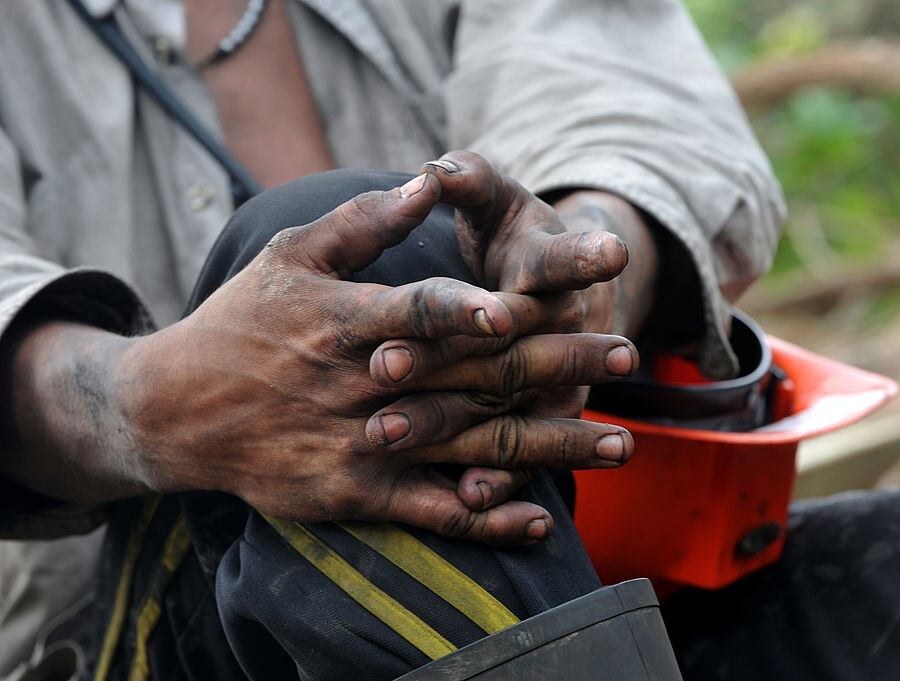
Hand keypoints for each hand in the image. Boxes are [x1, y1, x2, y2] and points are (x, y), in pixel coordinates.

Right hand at [113, 174, 636, 544]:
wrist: (177, 412)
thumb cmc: (241, 322)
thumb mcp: (289, 255)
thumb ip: (361, 222)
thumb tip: (426, 182)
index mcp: (345, 322)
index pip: (420, 313)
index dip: (472, 311)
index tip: (528, 307)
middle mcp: (362, 388)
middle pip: (470, 380)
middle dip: (554, 367)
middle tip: (625, 356)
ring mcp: (362, 448)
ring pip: (470, 450)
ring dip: (549, 447)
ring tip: (619, 441)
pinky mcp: (357, 495)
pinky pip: (431, 512)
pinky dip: (485, 518)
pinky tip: (538, 515)